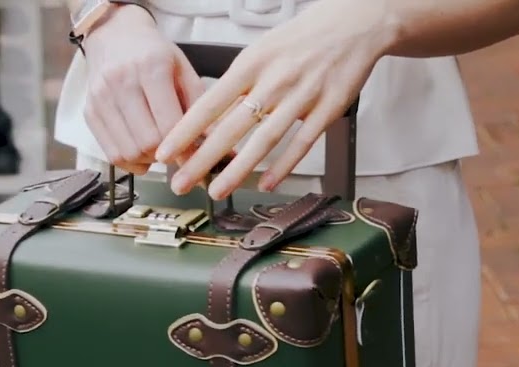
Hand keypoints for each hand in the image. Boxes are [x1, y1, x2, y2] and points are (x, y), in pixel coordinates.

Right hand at [80, 6, 206, 174]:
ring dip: (148, 160)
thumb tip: (216, 140)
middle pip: (147, 142)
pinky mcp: (90, 111)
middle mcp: (121, 81)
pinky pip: (111, 154)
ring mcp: (101, 98)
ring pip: (128, 152)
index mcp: (151, 67)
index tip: (195, 154)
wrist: (114, 35)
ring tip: (158, 150)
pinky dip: (131, 162)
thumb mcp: (183, 69)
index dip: (184, 147)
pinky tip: (142, 153)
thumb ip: (199, 104)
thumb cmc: (154, 54)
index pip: (168, 124)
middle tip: (176, 150)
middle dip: (166, 154)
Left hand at [153, 0, 390, 198]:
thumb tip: (208, 118)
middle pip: (231, 127)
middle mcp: (274, 80)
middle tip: (181, 181)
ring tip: (217, 190)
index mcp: (252, 63)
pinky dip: (283, 166)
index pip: (209, 102)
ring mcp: (302, 96)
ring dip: (238, 170)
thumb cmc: (302, 39)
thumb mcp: (261, 50)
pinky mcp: (328, 109)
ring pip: (264, 140)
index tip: (165, 151)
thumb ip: (237, 83)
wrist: (352, 24)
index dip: (184, 130)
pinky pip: (301, 143)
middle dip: (202, 159)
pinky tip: (266, 183)